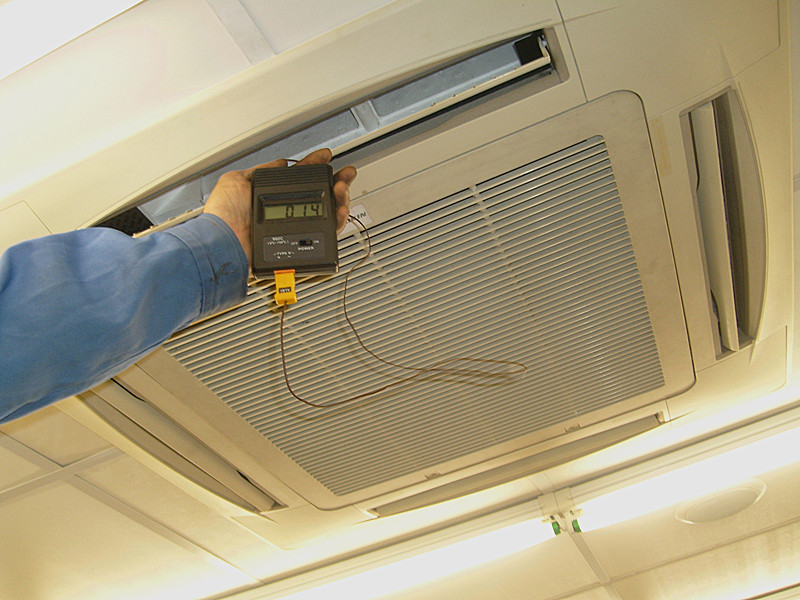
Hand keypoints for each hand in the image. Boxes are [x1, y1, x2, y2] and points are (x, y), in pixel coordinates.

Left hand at [203, 148, 356, 265]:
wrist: (224, 244)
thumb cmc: (223, 217)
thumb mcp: (236, 181)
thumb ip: (261, 171)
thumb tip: (279, 163)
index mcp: (271, 196)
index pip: (300, 178)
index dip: (315, 165)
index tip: (326, 157)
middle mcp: (285, 213)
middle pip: (319, 195)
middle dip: (336, 182)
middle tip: (346, 175)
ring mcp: (294, 229)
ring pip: (327, 214)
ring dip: (339, 199)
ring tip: (342, 190)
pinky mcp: (301, 246)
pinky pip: (326, 233)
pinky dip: (337, 221)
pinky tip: (339, 210)